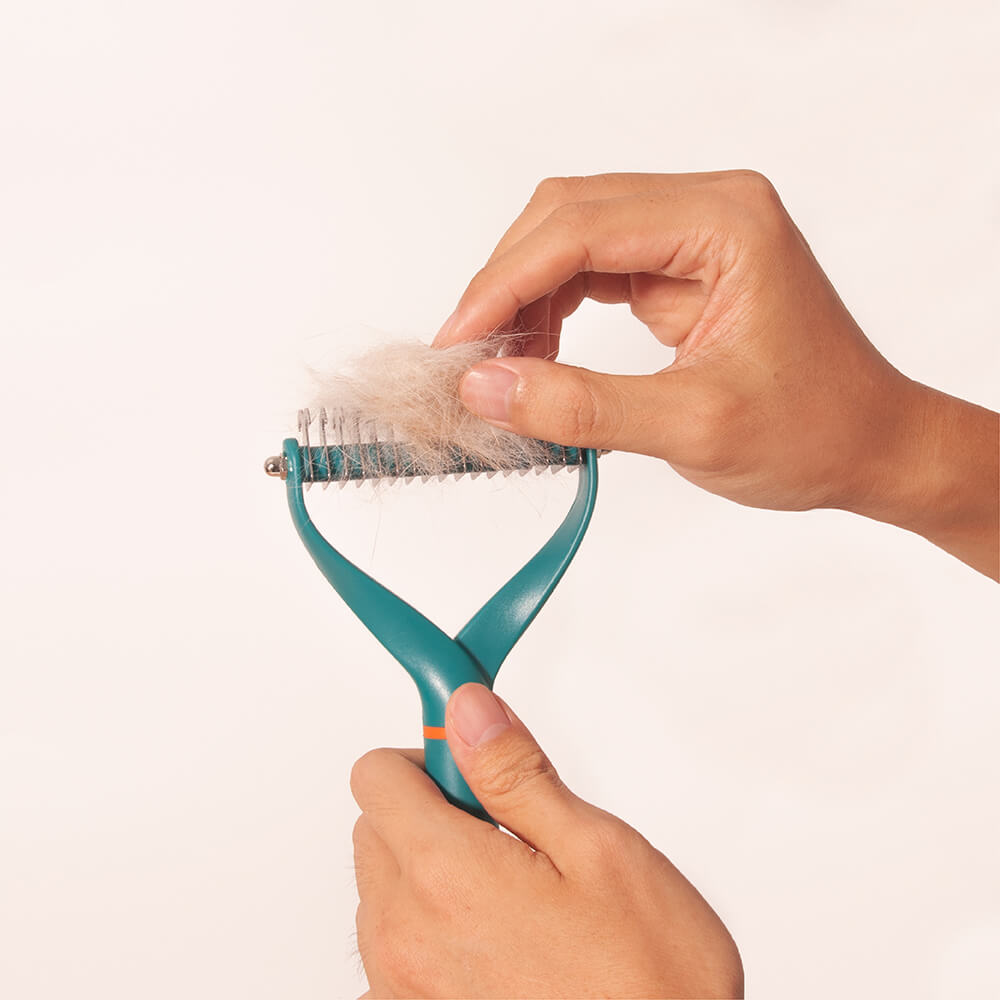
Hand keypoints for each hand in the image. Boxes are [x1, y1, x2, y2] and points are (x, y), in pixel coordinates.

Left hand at [351, 683, 742, 998]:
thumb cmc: (648, 981)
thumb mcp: (599, 850)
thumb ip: (515, 772)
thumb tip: (468, 713)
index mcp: (445, 875)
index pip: (377, 775)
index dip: (429, 756)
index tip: (470, 764)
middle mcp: (404, 936)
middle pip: (377, 829)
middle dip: (433, 812)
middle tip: (509, 833)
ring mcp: (401, 988)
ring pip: (385, 889)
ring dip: (431, 875)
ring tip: (513, 897)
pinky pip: (394, 954)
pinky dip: (430, 935)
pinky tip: (495, 947)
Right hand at [434, 172, 998, 578]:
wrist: (869, 446)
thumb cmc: (813, 431)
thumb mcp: (692, 427)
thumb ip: (582, 407)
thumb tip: (484, 388)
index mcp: (726, 223)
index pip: (581, 228)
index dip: (505, 283)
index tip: (457, 343)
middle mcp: (708, 210)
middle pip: (566, 216)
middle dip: (506, 285)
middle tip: (467, 357)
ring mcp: (692, 234)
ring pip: (570, 238)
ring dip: (523, 297)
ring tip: (500, 366)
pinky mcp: (679, 266)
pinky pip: (591, 269)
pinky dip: (550, 310)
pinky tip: (536, 356)